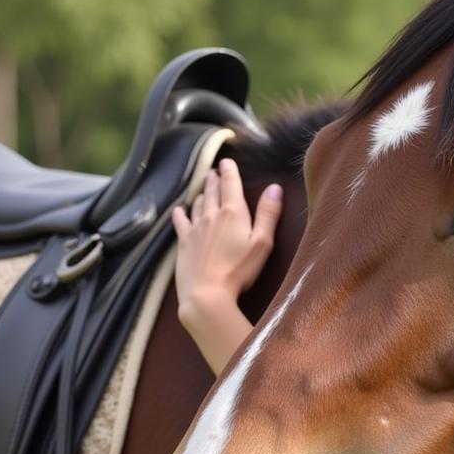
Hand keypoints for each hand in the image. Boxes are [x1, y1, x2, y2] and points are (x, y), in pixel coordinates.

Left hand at [172, 158, 282, 326]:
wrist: (206, 293)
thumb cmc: (239, 270)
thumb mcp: (262, 243)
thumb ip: (268, 215)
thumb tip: (275, 188)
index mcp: (234, 214)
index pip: (231, 185)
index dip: (230, 171)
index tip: (227, 161)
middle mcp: (212, 216)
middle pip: (212, 192)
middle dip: (214, 180)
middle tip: (214, 171)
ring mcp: (195, 229)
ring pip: (198, 204)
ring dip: (201, 193)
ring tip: (203, 187)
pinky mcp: (184, 243)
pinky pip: (181, 222)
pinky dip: (181, 213)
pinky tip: (179, 210)